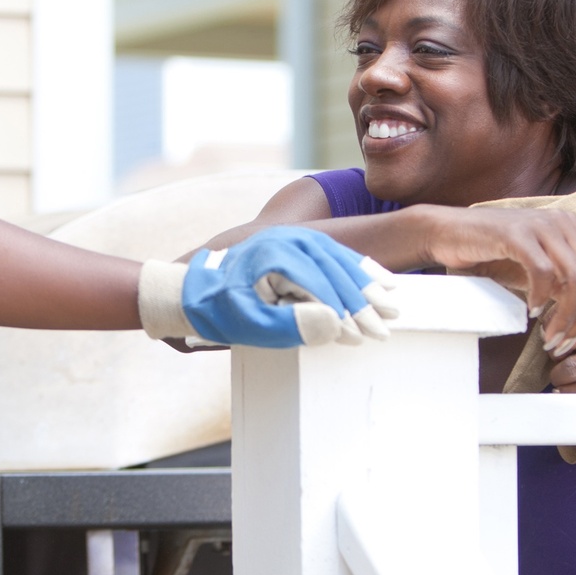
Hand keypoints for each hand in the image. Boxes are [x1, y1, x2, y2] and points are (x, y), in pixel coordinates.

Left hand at [142, 226, 399, 347]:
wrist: (186, 288)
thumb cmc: (213, 310)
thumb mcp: (248, 324)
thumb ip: (291, 326)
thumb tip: (333, 324)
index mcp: (275, 256)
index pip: (323, 286)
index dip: (347, 313)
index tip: (365, 336)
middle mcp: (286, 241)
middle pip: (336, 269)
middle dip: (363, 299)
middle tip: (385, 326)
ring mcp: (289, 238)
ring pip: (338, 257)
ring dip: (364, 281)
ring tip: (390, 303)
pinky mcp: (291, 243)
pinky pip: (331, 252)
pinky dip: (354, 266)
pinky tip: (374, 278)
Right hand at [419, 205, 575, 351]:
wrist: (447, 234)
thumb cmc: (491, 255)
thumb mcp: (535, 272)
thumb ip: (563, 285)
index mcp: (573, 230)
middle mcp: (563, 222)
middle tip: (563, 345)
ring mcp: (541, 224)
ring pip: (575, 278)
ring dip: (564, 316)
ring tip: (549, 338)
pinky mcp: (518, 233)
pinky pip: (543, 272)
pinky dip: (541, 297)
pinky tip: (531, 311)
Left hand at [546, 289, 575, 392]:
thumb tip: (553, 319)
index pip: (574, 309)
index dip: (554, 326)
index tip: (549, 337)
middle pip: (570, 338)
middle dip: (553, 353)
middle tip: (552, 360)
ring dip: (560, 378)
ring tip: (560, 380)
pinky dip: (574, 393)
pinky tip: (572, 392)